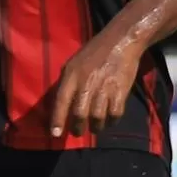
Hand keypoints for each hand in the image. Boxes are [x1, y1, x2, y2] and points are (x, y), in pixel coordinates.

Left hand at [42, 23, 148, 143]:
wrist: (121, 42)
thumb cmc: (94, 52)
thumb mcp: (73, 63)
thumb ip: (67, 81)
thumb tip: (61, 102)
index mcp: (72, 75)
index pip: (61, 101)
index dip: (58, 119)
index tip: (55, 134)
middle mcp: (87, 83)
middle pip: (80, 113)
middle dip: (77, 127)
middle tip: (77, 133)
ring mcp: (105, 89)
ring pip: (97, 117)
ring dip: (95, 127)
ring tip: (94, 128)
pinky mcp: (121, 92)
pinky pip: (115, 114)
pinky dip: (112, 121)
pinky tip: (110, 121)